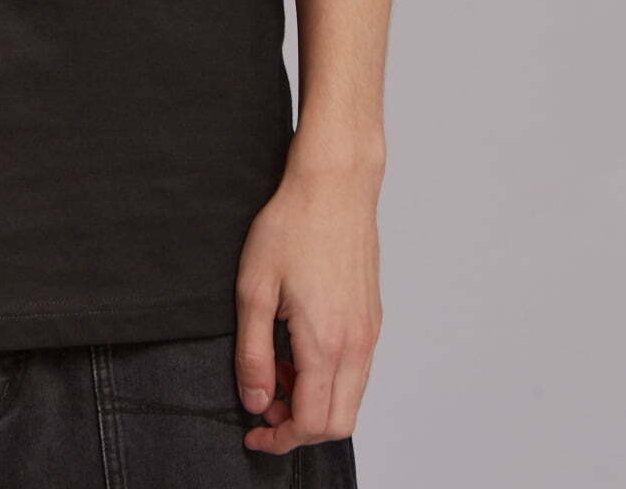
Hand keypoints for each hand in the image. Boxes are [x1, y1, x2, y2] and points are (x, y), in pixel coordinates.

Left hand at [233, 155, 383, 455]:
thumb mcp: (254, 289)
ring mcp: (369, 333)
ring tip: (275, 367)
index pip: (312, 423)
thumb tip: (255, 400)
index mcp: (326, 343)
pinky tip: (297, 348)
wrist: (334, 187)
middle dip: (298, 427)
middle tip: (263, 403)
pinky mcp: (372, 319)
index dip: (280, 438)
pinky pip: (356, 371)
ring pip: (349, 399)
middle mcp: (356, 346)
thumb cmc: (292, 226)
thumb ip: (253, 353)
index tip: (254, 432)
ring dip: (313, 401)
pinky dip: (327, 378)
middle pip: (337, 423)